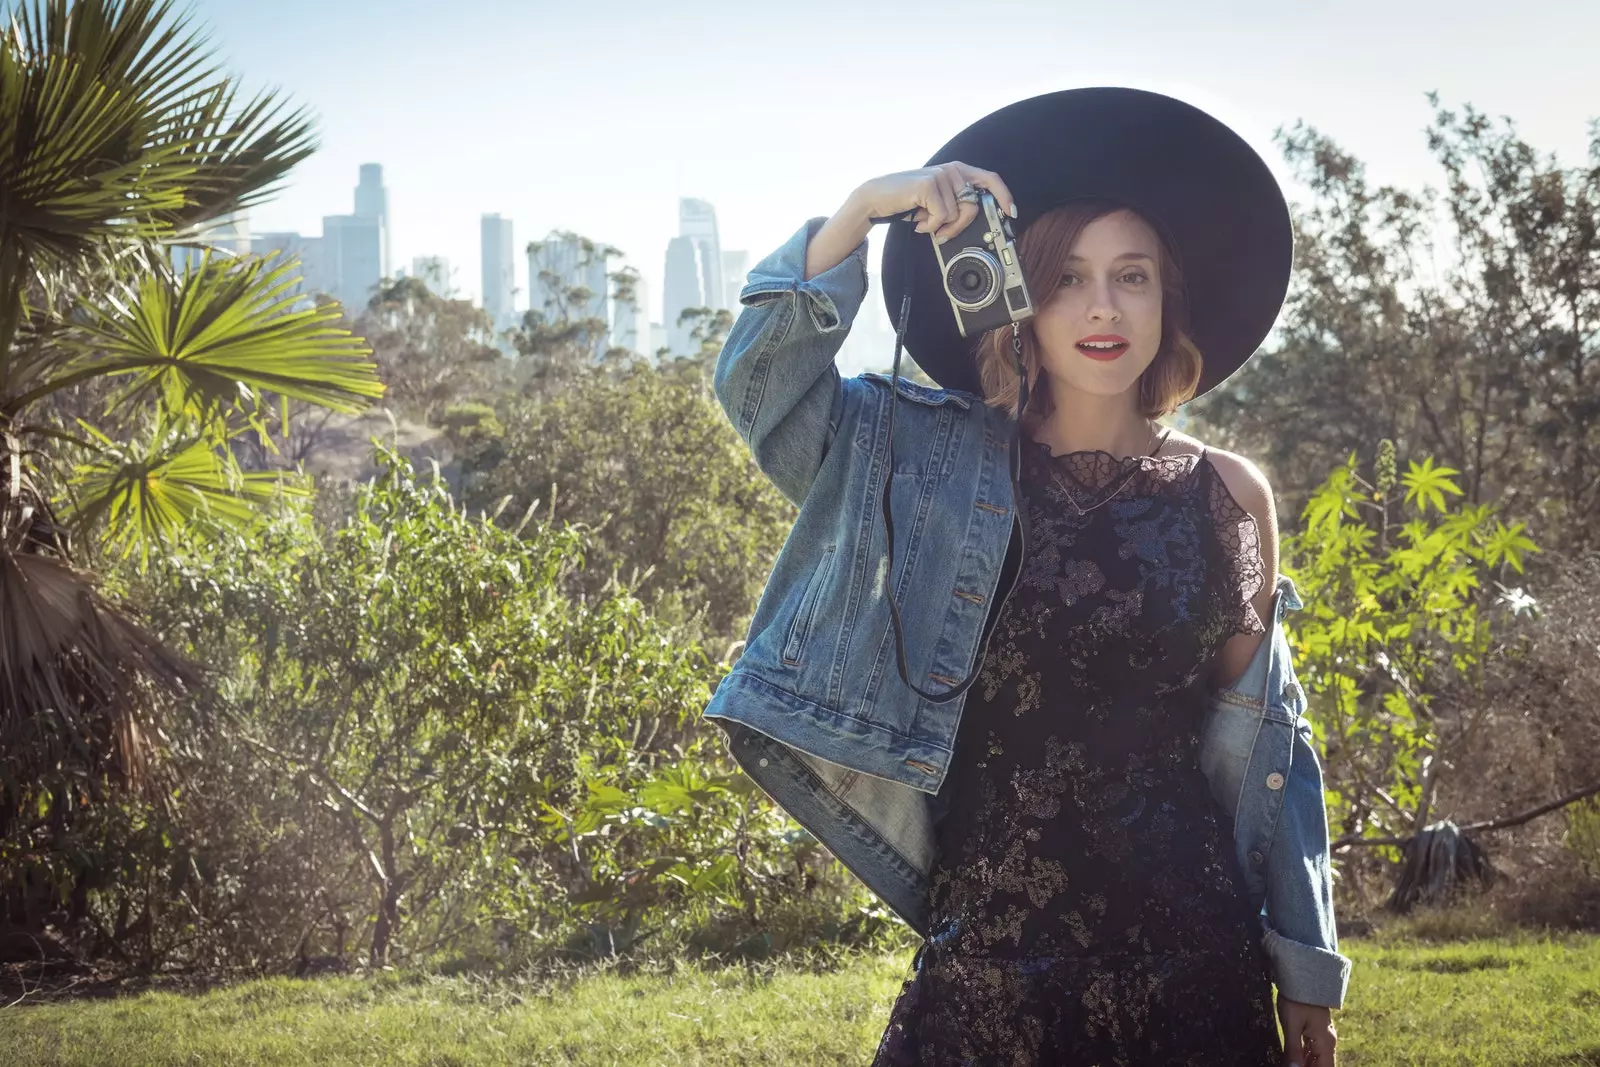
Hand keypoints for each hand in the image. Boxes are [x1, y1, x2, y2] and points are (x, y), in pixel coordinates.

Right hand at [850, 162, 1017, 243]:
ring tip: (925, 222)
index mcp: (958, 171)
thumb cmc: (908, 201)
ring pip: (957, 215)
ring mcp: (941, 175)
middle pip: (973, 207)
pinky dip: (929, 226)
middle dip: (960, 227)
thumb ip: (956, 203)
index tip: (1011, 212)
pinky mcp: (930, 184)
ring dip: (941, 227)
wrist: (878, 198)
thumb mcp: (937, 200)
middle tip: (942, 233)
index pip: (990, 179)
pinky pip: (942, 216)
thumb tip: (974, 219)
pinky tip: (918, 220)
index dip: (1004, 195)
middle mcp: (953, 170)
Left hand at [1277, 994, 1336, 1065]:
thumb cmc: (1297, 999)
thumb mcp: (1291, 1026)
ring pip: (1316, 1057)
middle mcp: (1327, 1041)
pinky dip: (1304, 1055)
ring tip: (1291, 1063)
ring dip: (1305, 1063)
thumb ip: (1293, 1050)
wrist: (1303, 977)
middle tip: (1291, 1065)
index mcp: (1325, 1043)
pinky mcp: (1316, 1029)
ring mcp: (1323, 1034)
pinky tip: (1294, 1058)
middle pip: (1321, 1064)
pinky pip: (1312, 1048)